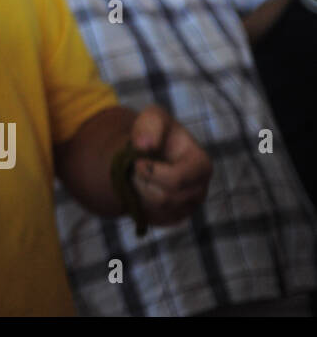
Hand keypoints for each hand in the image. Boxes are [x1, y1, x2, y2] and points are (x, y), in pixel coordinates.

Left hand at [128, 105, 211, 225]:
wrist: (149, 152)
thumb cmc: (155, 132)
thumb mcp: (153, 118)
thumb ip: (150, 124)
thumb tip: (144, 145)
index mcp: (201, 164)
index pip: (177, 180)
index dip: (151, 172)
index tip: (136, 161)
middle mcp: (200, 188)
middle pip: (166, 198)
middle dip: (143, 182)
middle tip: (135, 167)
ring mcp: (190, 206)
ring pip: (159, 209)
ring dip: (140, 191)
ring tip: (138, 175)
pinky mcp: (176, 217)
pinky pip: (155, 218)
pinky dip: (141, 203)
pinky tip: (142, 187)